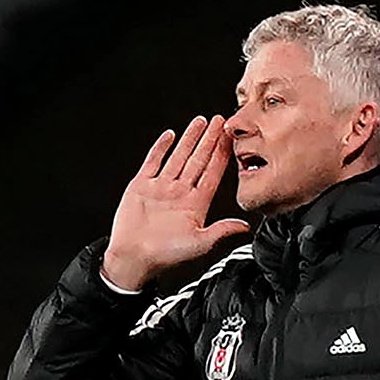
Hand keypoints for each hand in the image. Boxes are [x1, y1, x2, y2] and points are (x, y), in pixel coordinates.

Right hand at [102, 115, 249, 290]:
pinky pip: (153, 162)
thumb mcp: (199, 243)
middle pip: (199, 160)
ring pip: (179, 157)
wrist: (133, 258)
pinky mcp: (142, 186)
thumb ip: (222, 231)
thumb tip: (246, 226)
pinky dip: (161, 148)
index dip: (222, 155)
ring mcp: (161, 187)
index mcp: (196, 204)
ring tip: (201, 122)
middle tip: (221, 121)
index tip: (231, 138)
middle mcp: (180, 192)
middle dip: (210, 140)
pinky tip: (170, 135)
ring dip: (190, 139)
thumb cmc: (164, 255)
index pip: (213, 173)